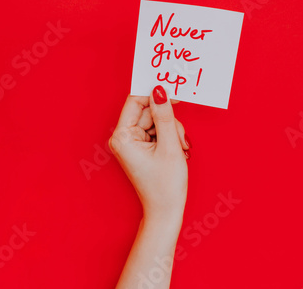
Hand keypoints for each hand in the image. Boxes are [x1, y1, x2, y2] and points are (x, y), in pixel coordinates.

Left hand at [109, 85, 190, 219]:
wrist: (166, 211)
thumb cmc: (165, 185)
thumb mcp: (169, 146)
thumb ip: (165, 116)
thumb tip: (159, 91)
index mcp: (123, 137)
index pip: (135, 102)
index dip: (154, 96)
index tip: (173, 94)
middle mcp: (123, 138)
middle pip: (148, 112)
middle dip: (168, 122)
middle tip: (179, 140)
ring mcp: (132, 143)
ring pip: (156, 122)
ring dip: (172, 132)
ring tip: (179, 151)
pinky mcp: (141, 148)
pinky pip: (157, 132)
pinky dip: (170, 138)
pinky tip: (176, 152)